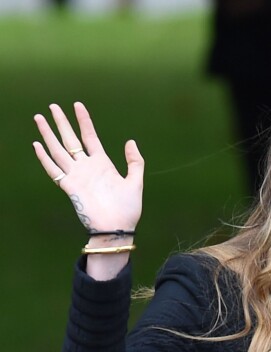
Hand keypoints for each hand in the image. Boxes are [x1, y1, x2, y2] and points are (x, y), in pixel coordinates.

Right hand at [32, 102, 143, 233]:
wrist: (116, 229)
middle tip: (53, 106)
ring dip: (48, 134)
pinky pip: (53, 170)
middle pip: (70, 139)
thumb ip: (134, 162)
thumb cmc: (127, 210)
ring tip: (40, 118)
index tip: (77, 105)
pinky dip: (44, 158)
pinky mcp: (69, 187)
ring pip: (58, 150)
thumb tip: (131, 142)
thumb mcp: (135, 183)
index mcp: (102, 164)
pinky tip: (37, 145)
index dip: (84, 121)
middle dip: (62, 123)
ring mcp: (76, 176)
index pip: (89, 137)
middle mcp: (87, 167)